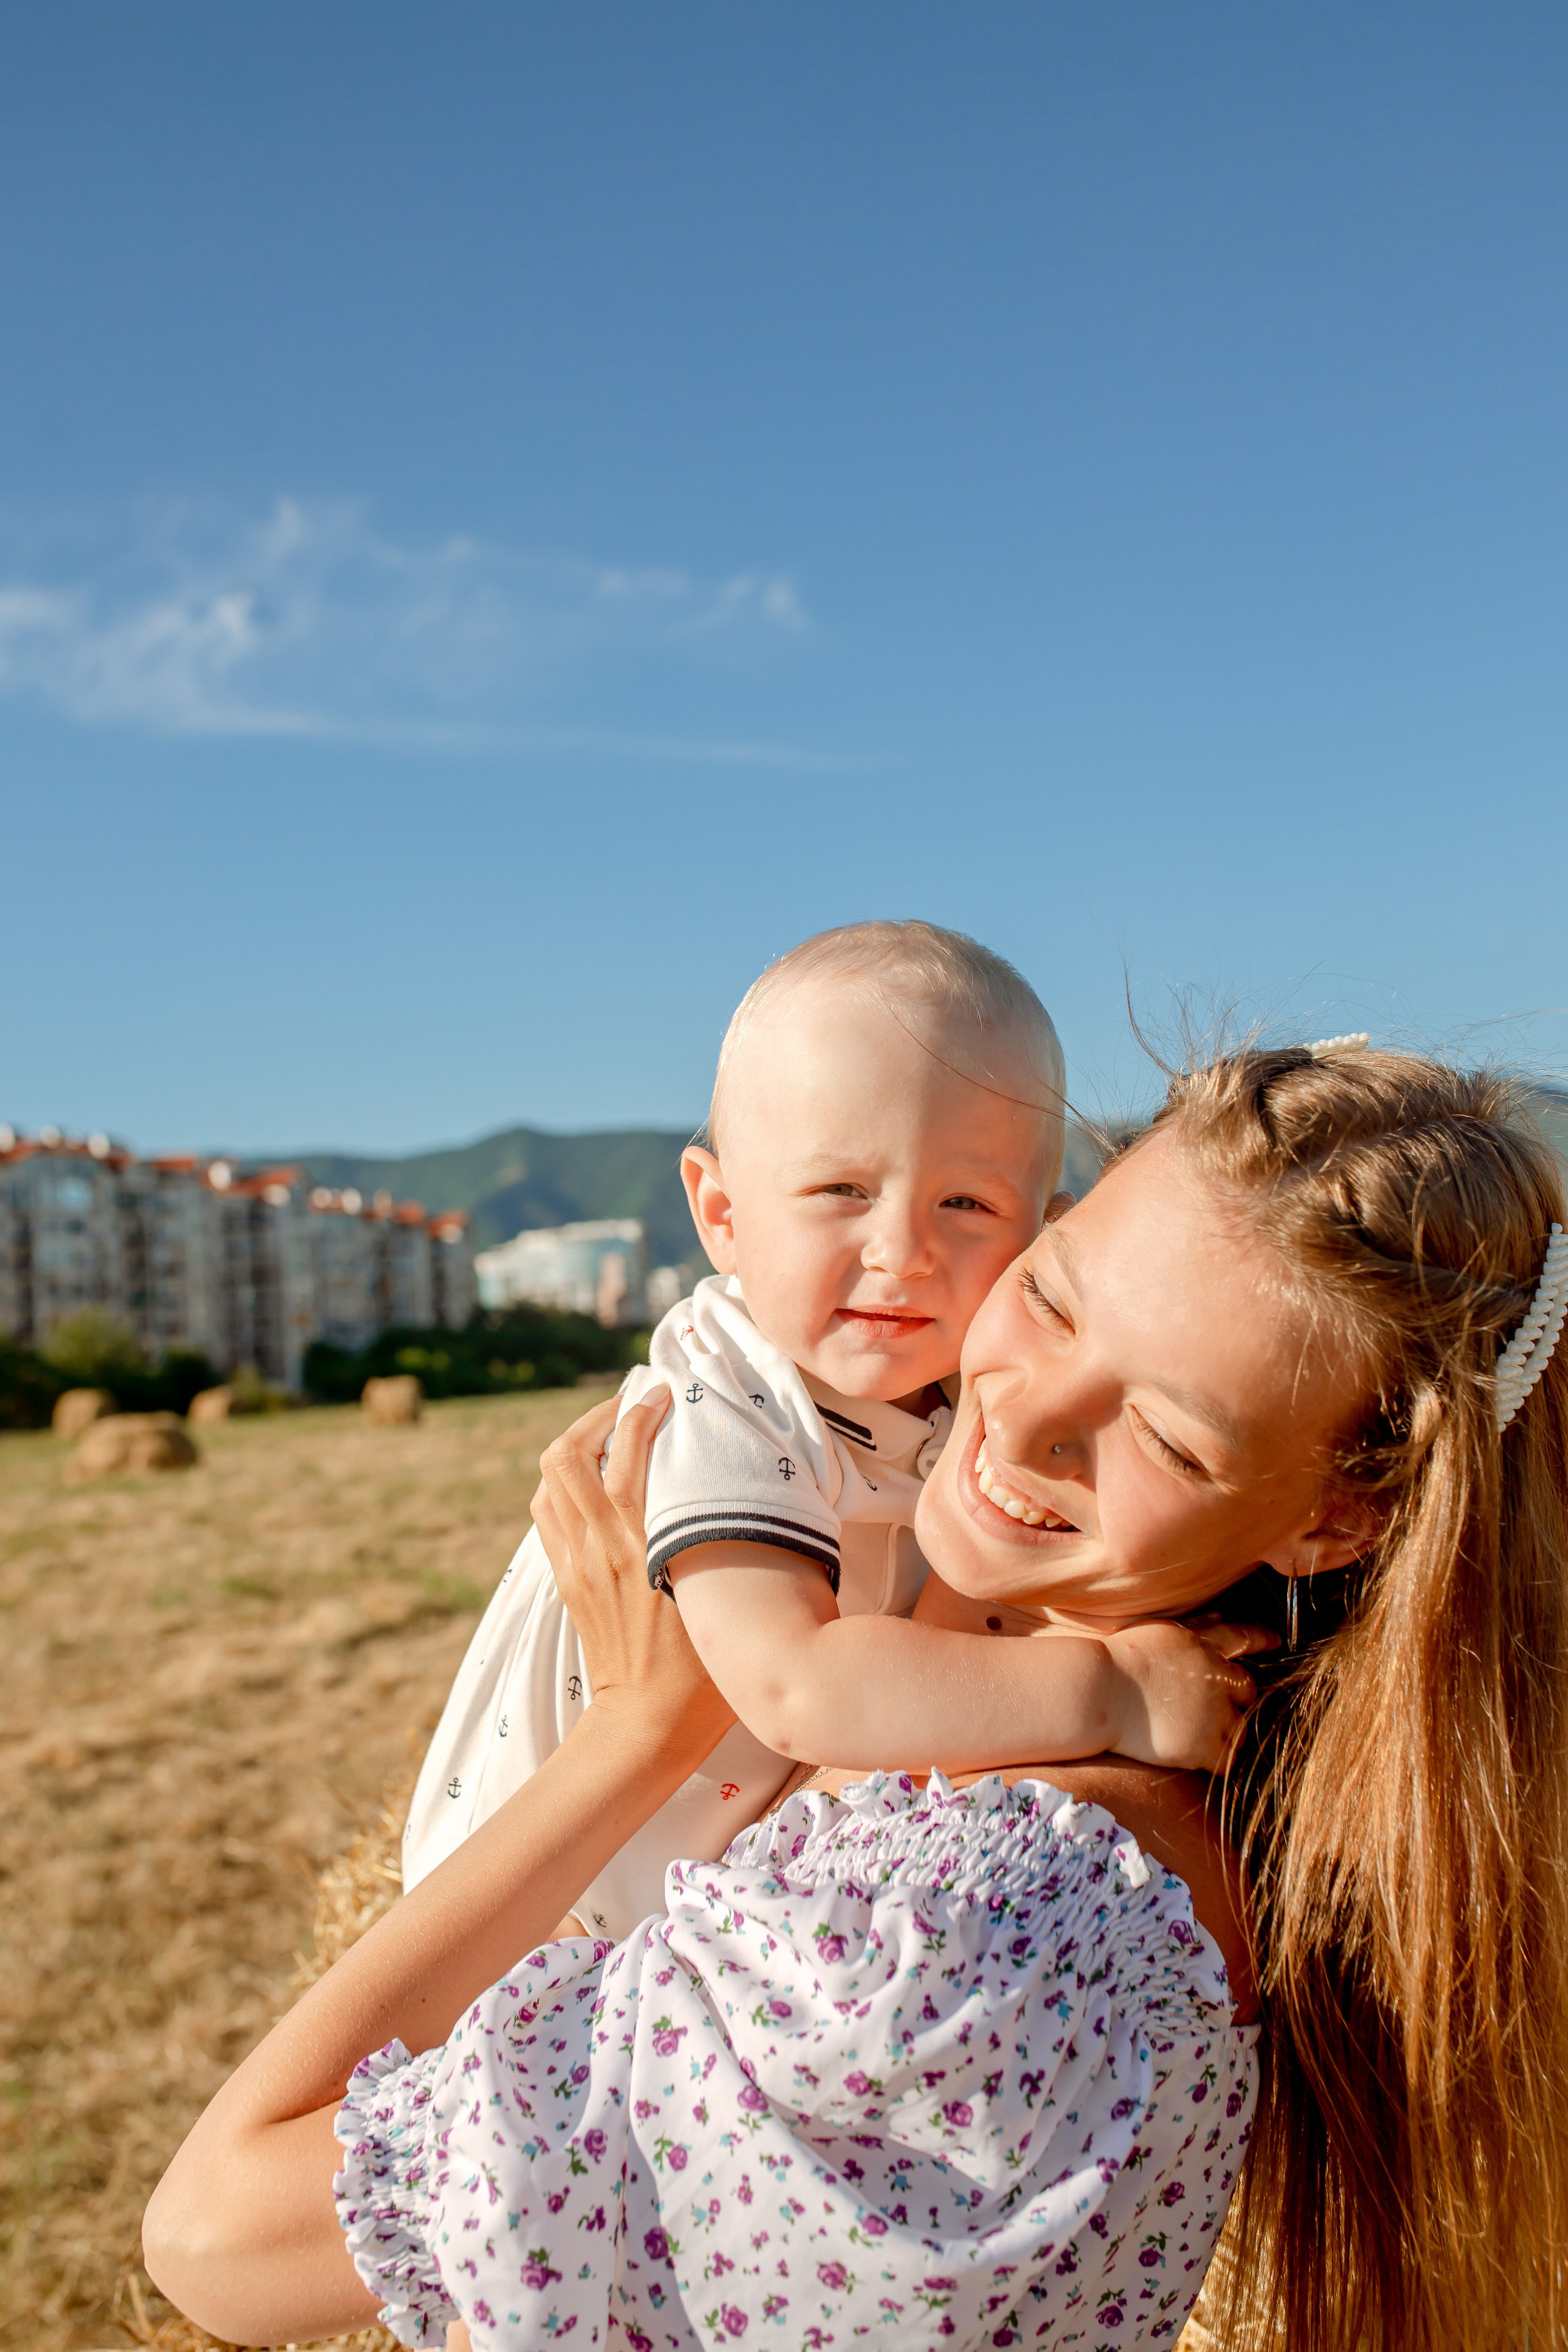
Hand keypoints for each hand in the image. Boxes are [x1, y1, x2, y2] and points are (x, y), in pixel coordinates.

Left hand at [531, 1390, 735, 1758]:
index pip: (630, 1449)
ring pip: (549, 1481)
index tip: (667, 1396)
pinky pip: (547, 1513)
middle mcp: (601, 1544)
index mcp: (645, 1542)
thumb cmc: (704, 1669)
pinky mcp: (567, 1580)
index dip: (645, 1410)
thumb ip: (733, 1539)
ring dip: (575, 1447)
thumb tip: (755, 1491)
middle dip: (596, 1418)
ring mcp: (576, 1563)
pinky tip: (595, 1484)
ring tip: (609, 1436)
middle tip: (630, 1408)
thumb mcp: (726, 1594)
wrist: (647, 1724)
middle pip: (568, 1454)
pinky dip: (564, 1484)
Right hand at [1102, 1618, 1273, 1773]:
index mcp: (1202, 1645)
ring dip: (1227, 1731)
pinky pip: (1226, 1760)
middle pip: (1247, 1688)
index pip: (1243, 1637)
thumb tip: (1219, 1616)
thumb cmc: (1117, 1661)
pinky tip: (1201, 1759)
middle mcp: (1215, 1677)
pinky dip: (1217, 1760)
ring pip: (1240, 1728)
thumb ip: (1193, 1628)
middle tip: (1219, 1705)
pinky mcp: (1203, 1746)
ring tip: (1204, 1736)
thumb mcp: (1157, 1632)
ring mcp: (1212, 1713)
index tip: (1275, 1641)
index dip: (1261, 1639)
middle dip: (1239, 1696)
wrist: (1098, 1690)